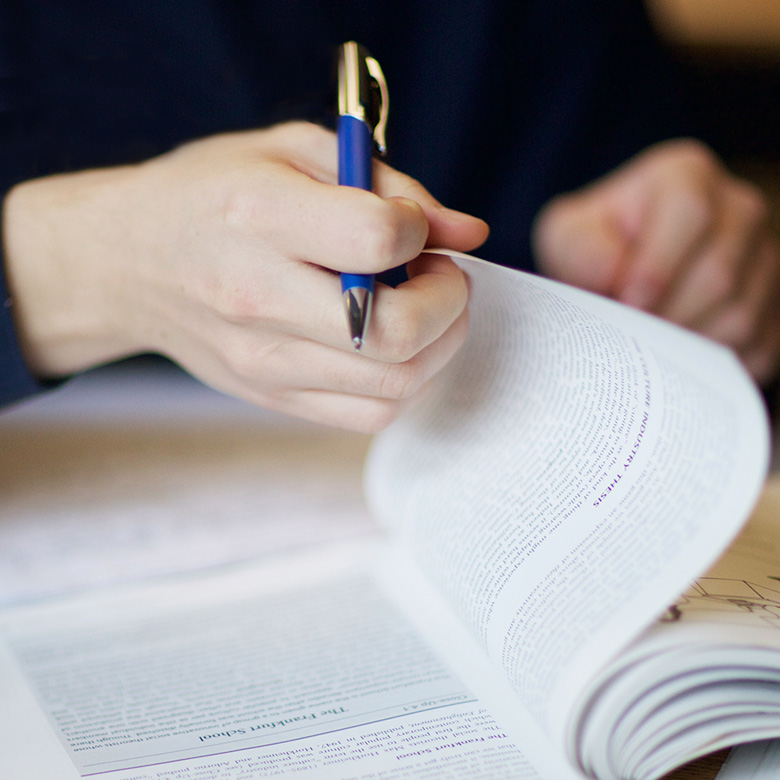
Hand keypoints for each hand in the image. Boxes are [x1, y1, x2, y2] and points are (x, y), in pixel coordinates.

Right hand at [3, 122, 487, 430]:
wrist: (129, 263)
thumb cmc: (213, 195)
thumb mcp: (293, 151)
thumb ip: (390, 183)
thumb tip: (469, 232)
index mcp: (258, 216)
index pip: (378, 242)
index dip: (420, 232)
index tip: (412, 228)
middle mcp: (257, 297)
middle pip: (397, 332)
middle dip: (451, 302)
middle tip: (442, 276)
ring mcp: (263, 360)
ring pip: (395, 384)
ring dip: (440, 344)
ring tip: (424, 307)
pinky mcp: (272, 396)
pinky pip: (371, 414)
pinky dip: (407, 381)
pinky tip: (394, 345)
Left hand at [532, 139, 779, 383]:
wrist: (614, 279)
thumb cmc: (592, 251)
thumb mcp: (567, 237)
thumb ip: (581, 248)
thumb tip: (614, 273)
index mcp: (685, 176)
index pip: (691, 212)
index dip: (659, 266)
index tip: (627, 302)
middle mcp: (736, 209)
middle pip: (719, 273)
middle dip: (667, 315)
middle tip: (630, 336)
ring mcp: (763, 257)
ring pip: (740, 315)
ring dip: (686, 345)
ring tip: (646, 348)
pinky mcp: (773, 307)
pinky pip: (755, 347)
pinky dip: (710, 366)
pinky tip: (674, 360)